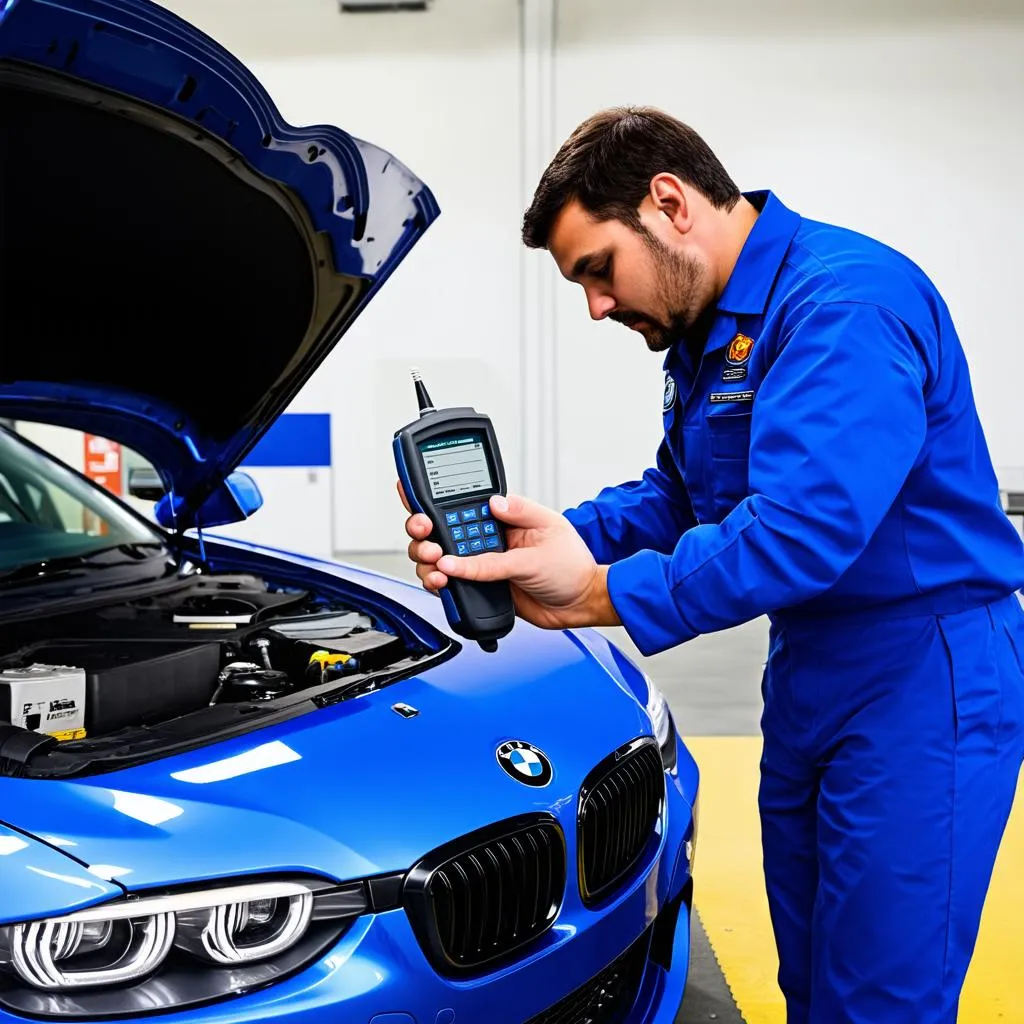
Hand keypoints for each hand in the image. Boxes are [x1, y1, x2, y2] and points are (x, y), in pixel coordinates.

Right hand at [398, 482, 619, 630]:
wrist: (579, 604)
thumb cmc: (573, 565)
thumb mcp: (550, 530)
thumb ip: (515, 523)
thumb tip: (490, 507)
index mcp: (501, 518)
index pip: (461, 504)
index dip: (432, 501)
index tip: (418, 506)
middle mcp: (486, 539)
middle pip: (438, 530)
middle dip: (422, 532)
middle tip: (428, 540)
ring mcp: (480, 564)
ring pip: (437, 558)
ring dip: (426, 559)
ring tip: (436, 565)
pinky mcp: (479, 588)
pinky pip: (449, 585)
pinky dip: (437, 584)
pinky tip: (441, 582)